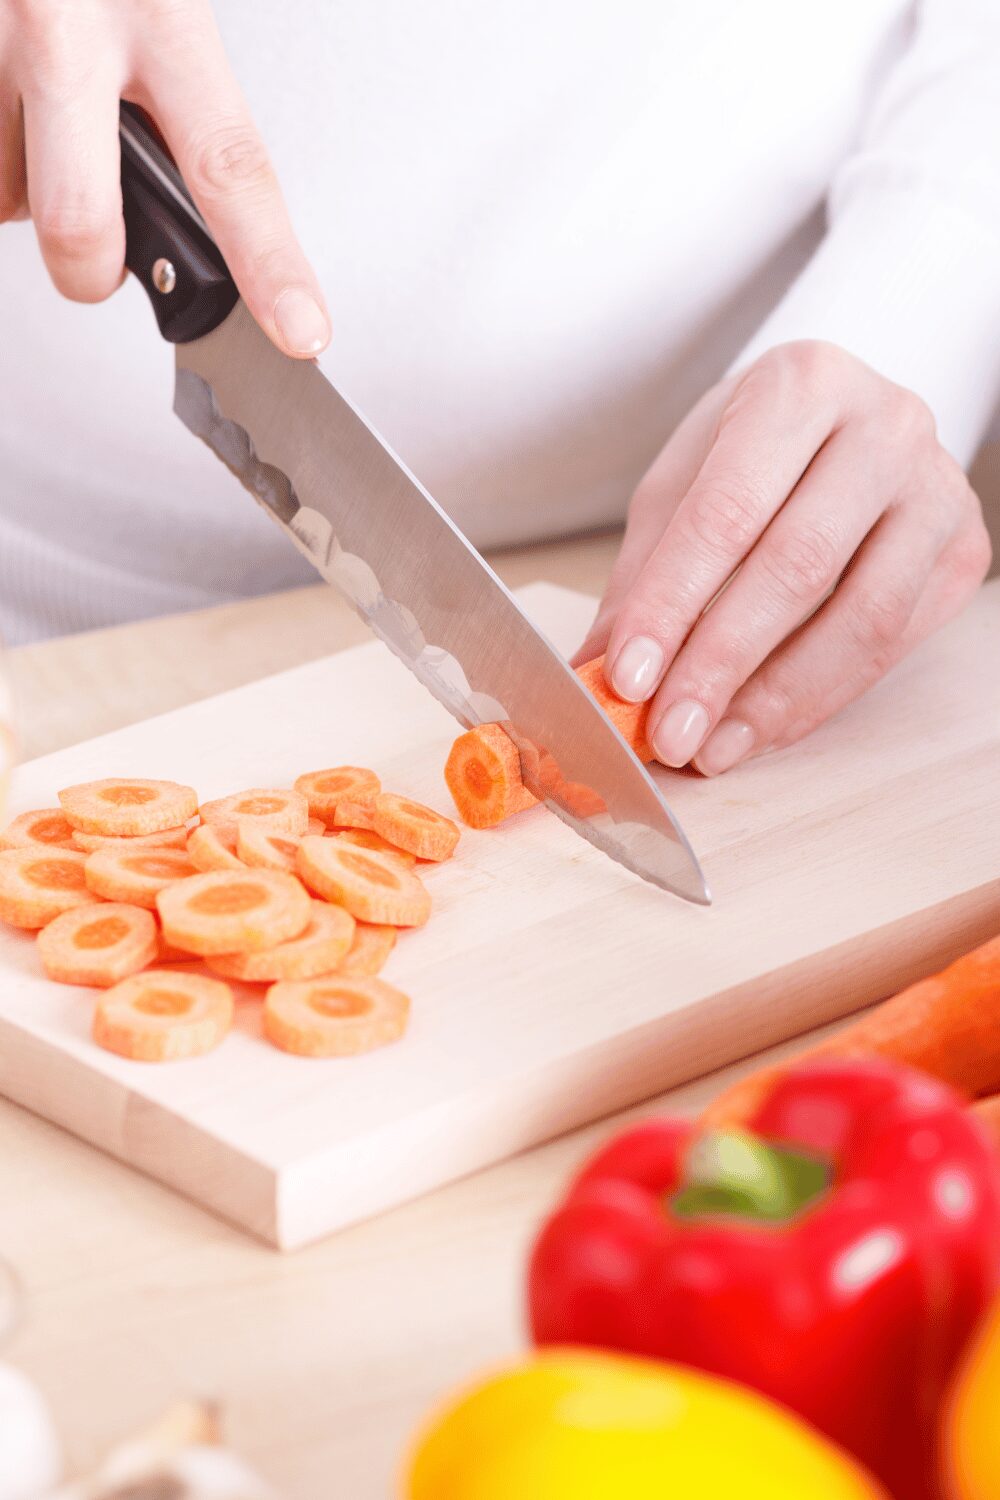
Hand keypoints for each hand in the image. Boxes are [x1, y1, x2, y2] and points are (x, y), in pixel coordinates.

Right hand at [0, 0, 328, 355]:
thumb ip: (178, 91)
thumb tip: (196, 210)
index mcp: (159, 10)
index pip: (232, 166)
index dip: (271, 262)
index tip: (302, 329)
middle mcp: (63, 25)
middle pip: (81, 226)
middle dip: (91, 268)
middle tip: (102, 255)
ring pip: (4, 195)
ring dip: (23, 181)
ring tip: (33, 106)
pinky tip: (4, 95)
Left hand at [576, 341, 991, 773]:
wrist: (841, 427)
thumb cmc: (751, 453)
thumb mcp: (680, 487)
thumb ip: (644, 576)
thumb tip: (597, 673)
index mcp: (801, 386)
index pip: (727, 510)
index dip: (673, 603)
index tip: (628, 677)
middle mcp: (886, 426)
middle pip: (798, 565)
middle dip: (721, 663)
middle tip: (667, 732)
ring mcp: (937, 490)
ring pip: (861, 618)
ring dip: (775, 699)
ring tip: (709, 747)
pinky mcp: (963, 552)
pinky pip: (892, 646)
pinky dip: (818, 700)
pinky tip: (759, 730)